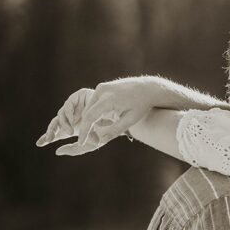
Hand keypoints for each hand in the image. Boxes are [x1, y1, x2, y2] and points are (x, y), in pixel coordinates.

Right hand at [36, 78, 156, 155]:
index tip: (81, 142)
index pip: (90, 117)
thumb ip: (115, 131)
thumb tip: (100, 140)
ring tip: (99, 132)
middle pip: (87, 112)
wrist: (147, 88)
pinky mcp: (102, 87)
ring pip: (88, 108)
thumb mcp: (130, 120)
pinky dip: (94, 112)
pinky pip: (93, 103)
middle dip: (87, 128)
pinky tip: (102, 121)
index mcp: (109, 99)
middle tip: (94, 141)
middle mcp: (102, 90)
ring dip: (90, 120)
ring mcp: (101, 87)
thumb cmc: (141, 105)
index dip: (84, 131)